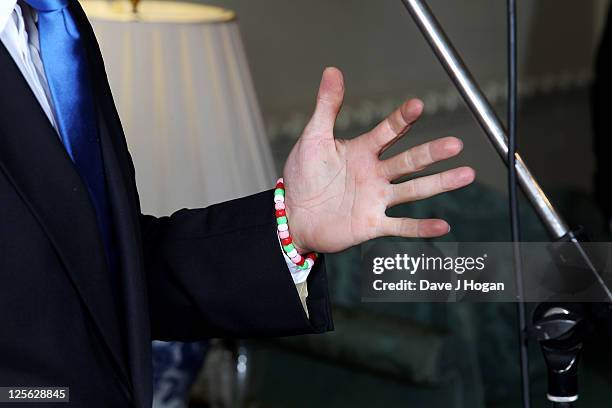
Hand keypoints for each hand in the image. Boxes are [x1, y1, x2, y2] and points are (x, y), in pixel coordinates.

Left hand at [283, 67, 474, 253]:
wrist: (294, 215)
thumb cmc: (303, 175)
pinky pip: (400, 226)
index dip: (402, 118)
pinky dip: (421, 228)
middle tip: (456, 144)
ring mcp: (377, 199)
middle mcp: (375, 174)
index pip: (388, 131)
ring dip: (440, 183)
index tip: (418, 105)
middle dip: (432, 153)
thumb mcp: (313, 138)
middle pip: (409, 161)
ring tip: (466, 174)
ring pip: (413, 190)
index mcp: (363, 151)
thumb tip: (332, 70)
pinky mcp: (372, 224)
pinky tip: (442, 226)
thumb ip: (327, 107)